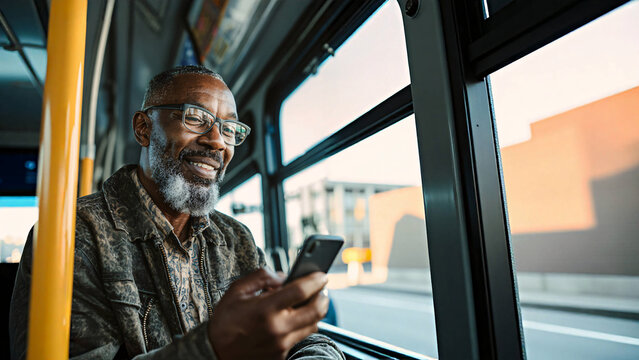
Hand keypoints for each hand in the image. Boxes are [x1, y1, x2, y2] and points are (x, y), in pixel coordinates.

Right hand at [208, 268, 328, 359]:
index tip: (322, 275)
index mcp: (265, 309)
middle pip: (316, 311)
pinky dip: (302, 326)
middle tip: (322, 289)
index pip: (301, 291)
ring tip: (310, 302)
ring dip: (315, 312)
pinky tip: (294, 318)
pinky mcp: (281, 355)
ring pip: (313, 325)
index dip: (316, 280)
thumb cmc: (225, 320)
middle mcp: (277, 328)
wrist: (215, 353)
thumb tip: (283, 276)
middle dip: (323, 297)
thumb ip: (261, 277)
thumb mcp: (236, 291)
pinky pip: (300, 338)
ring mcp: (281, 345)